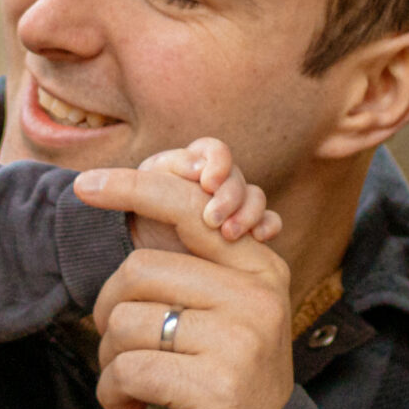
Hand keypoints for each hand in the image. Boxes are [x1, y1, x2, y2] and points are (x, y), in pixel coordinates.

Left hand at [73, 165, 294, 408]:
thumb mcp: (215, 317)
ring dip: (110, 360)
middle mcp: (257, 298)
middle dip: (109, 311)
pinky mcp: (216, 386)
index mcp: (259, 269)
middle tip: (120, 350)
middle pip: (139, 269)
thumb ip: (186, 271)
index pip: (189, 210)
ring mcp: (241, 341)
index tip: (83, 186)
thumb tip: (129, 206)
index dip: (134, 190)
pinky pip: (128, 369)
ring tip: (133, 385)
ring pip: (127, 321)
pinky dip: (112, 394)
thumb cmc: (215, 380)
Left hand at [131, 137, 282, 254]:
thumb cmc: (139, 218)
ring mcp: (234, 205)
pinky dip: (268, 225)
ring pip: (255, 198)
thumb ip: (157, 175)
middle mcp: (216, 182)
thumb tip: (193, 166)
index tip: (207, 183)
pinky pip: (269, 221)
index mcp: (191, 164)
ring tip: (229, 235)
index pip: (214, 151)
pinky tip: (260, 237)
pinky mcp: (246, 231)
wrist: (145, 256)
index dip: (217, 162)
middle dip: (229, 196)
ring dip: (247, 213)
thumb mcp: (142, 192)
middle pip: (236, 177)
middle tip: (212, 220)